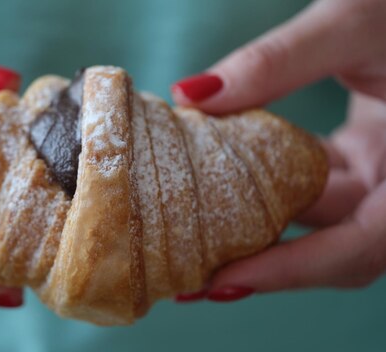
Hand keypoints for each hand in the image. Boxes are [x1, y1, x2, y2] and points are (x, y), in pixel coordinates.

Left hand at [171, 0, 385, 300]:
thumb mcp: (352, 23)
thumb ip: (278, 61)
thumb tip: (191, 95)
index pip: (361, 244)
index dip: (293, 270)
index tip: (223, 281)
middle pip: (331, 247)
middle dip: (263, 265)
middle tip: (191, 281)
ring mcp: (378, 171)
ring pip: (314, 217)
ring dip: (255, 227)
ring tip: (191, 244)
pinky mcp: (357, 156)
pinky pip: (308, 185)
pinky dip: (263, 188)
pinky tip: (217, 185)